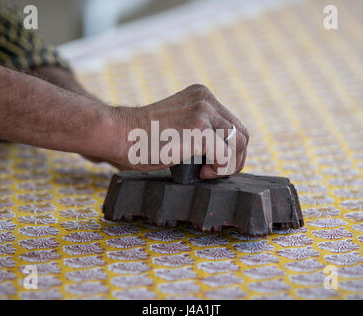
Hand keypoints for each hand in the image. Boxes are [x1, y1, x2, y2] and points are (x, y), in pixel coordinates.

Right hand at [103, 84, 248, 178]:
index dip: (230, 150)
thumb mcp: (178, 126)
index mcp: (202, 96)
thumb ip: (200, 130)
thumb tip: (222, 154)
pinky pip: (226, 154)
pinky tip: (202, 172)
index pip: (234, 125)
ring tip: (206, 172)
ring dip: (227, 165)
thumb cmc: (142, 138)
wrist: (119, 134)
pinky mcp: (199, 129)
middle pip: (242, 134)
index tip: (212, 164)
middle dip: (235, 159)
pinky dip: (219, 168)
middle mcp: (206, 99)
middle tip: (214, 173)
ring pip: (239, 144)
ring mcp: (203, 112)